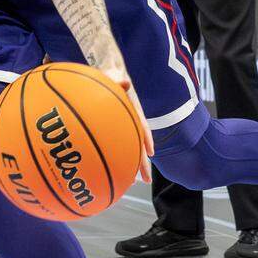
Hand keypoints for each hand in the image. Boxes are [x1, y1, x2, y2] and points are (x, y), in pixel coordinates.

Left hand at [100, 64, 153, 183]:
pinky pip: (116, 145)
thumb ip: (118, 80)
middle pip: (138, 145)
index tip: (151, 152)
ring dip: (131, 165)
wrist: (106, 74)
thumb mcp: (114, 76)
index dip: (147, 138)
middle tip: (146, 180)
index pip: (142, 126)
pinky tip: (114, 171)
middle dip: (143, 163)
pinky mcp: (115, 129)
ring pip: (129, 148)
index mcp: (134, 110)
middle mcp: (131, 121)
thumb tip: (125, 82)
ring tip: (131, 182)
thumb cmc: (110, 75)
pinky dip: (117, 157)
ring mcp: (123, 126)